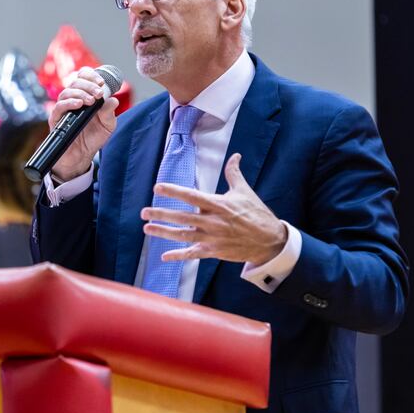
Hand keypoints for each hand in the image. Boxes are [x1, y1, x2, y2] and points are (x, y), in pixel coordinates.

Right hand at [49, 67, 118, 180]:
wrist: (82, 156)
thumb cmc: (93, 138)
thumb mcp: (108, 125)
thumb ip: (110, 113)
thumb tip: (113, 100)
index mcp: (85, 96)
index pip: (84, 77)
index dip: (92, 76)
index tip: (102, 83)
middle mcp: (73, 99)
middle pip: (76, 81)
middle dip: (89, 85)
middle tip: (99, 93)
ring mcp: (64, 108)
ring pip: (67, 92)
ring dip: (80, 93)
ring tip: (91, 101)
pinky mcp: (56, 119)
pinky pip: (59, 106)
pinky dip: (69, 103)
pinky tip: (79, 105)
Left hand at [141, 153, 287, 264]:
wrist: (269, 241)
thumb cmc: (256, 214)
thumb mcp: (244, 191)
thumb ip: (234, 173)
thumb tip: (235, 155)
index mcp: (218, 205)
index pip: (191, 196)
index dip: (173, 191)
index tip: (157, 187)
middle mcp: (212, 222)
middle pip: (181, 217)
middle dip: (161, 213)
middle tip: (144, 211)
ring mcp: (212, 238)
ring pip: (182, 235)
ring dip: (163, 232)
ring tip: (147, 228)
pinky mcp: (214, 252)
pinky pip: (192, 254)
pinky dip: (178, 256)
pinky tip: (164, 257)